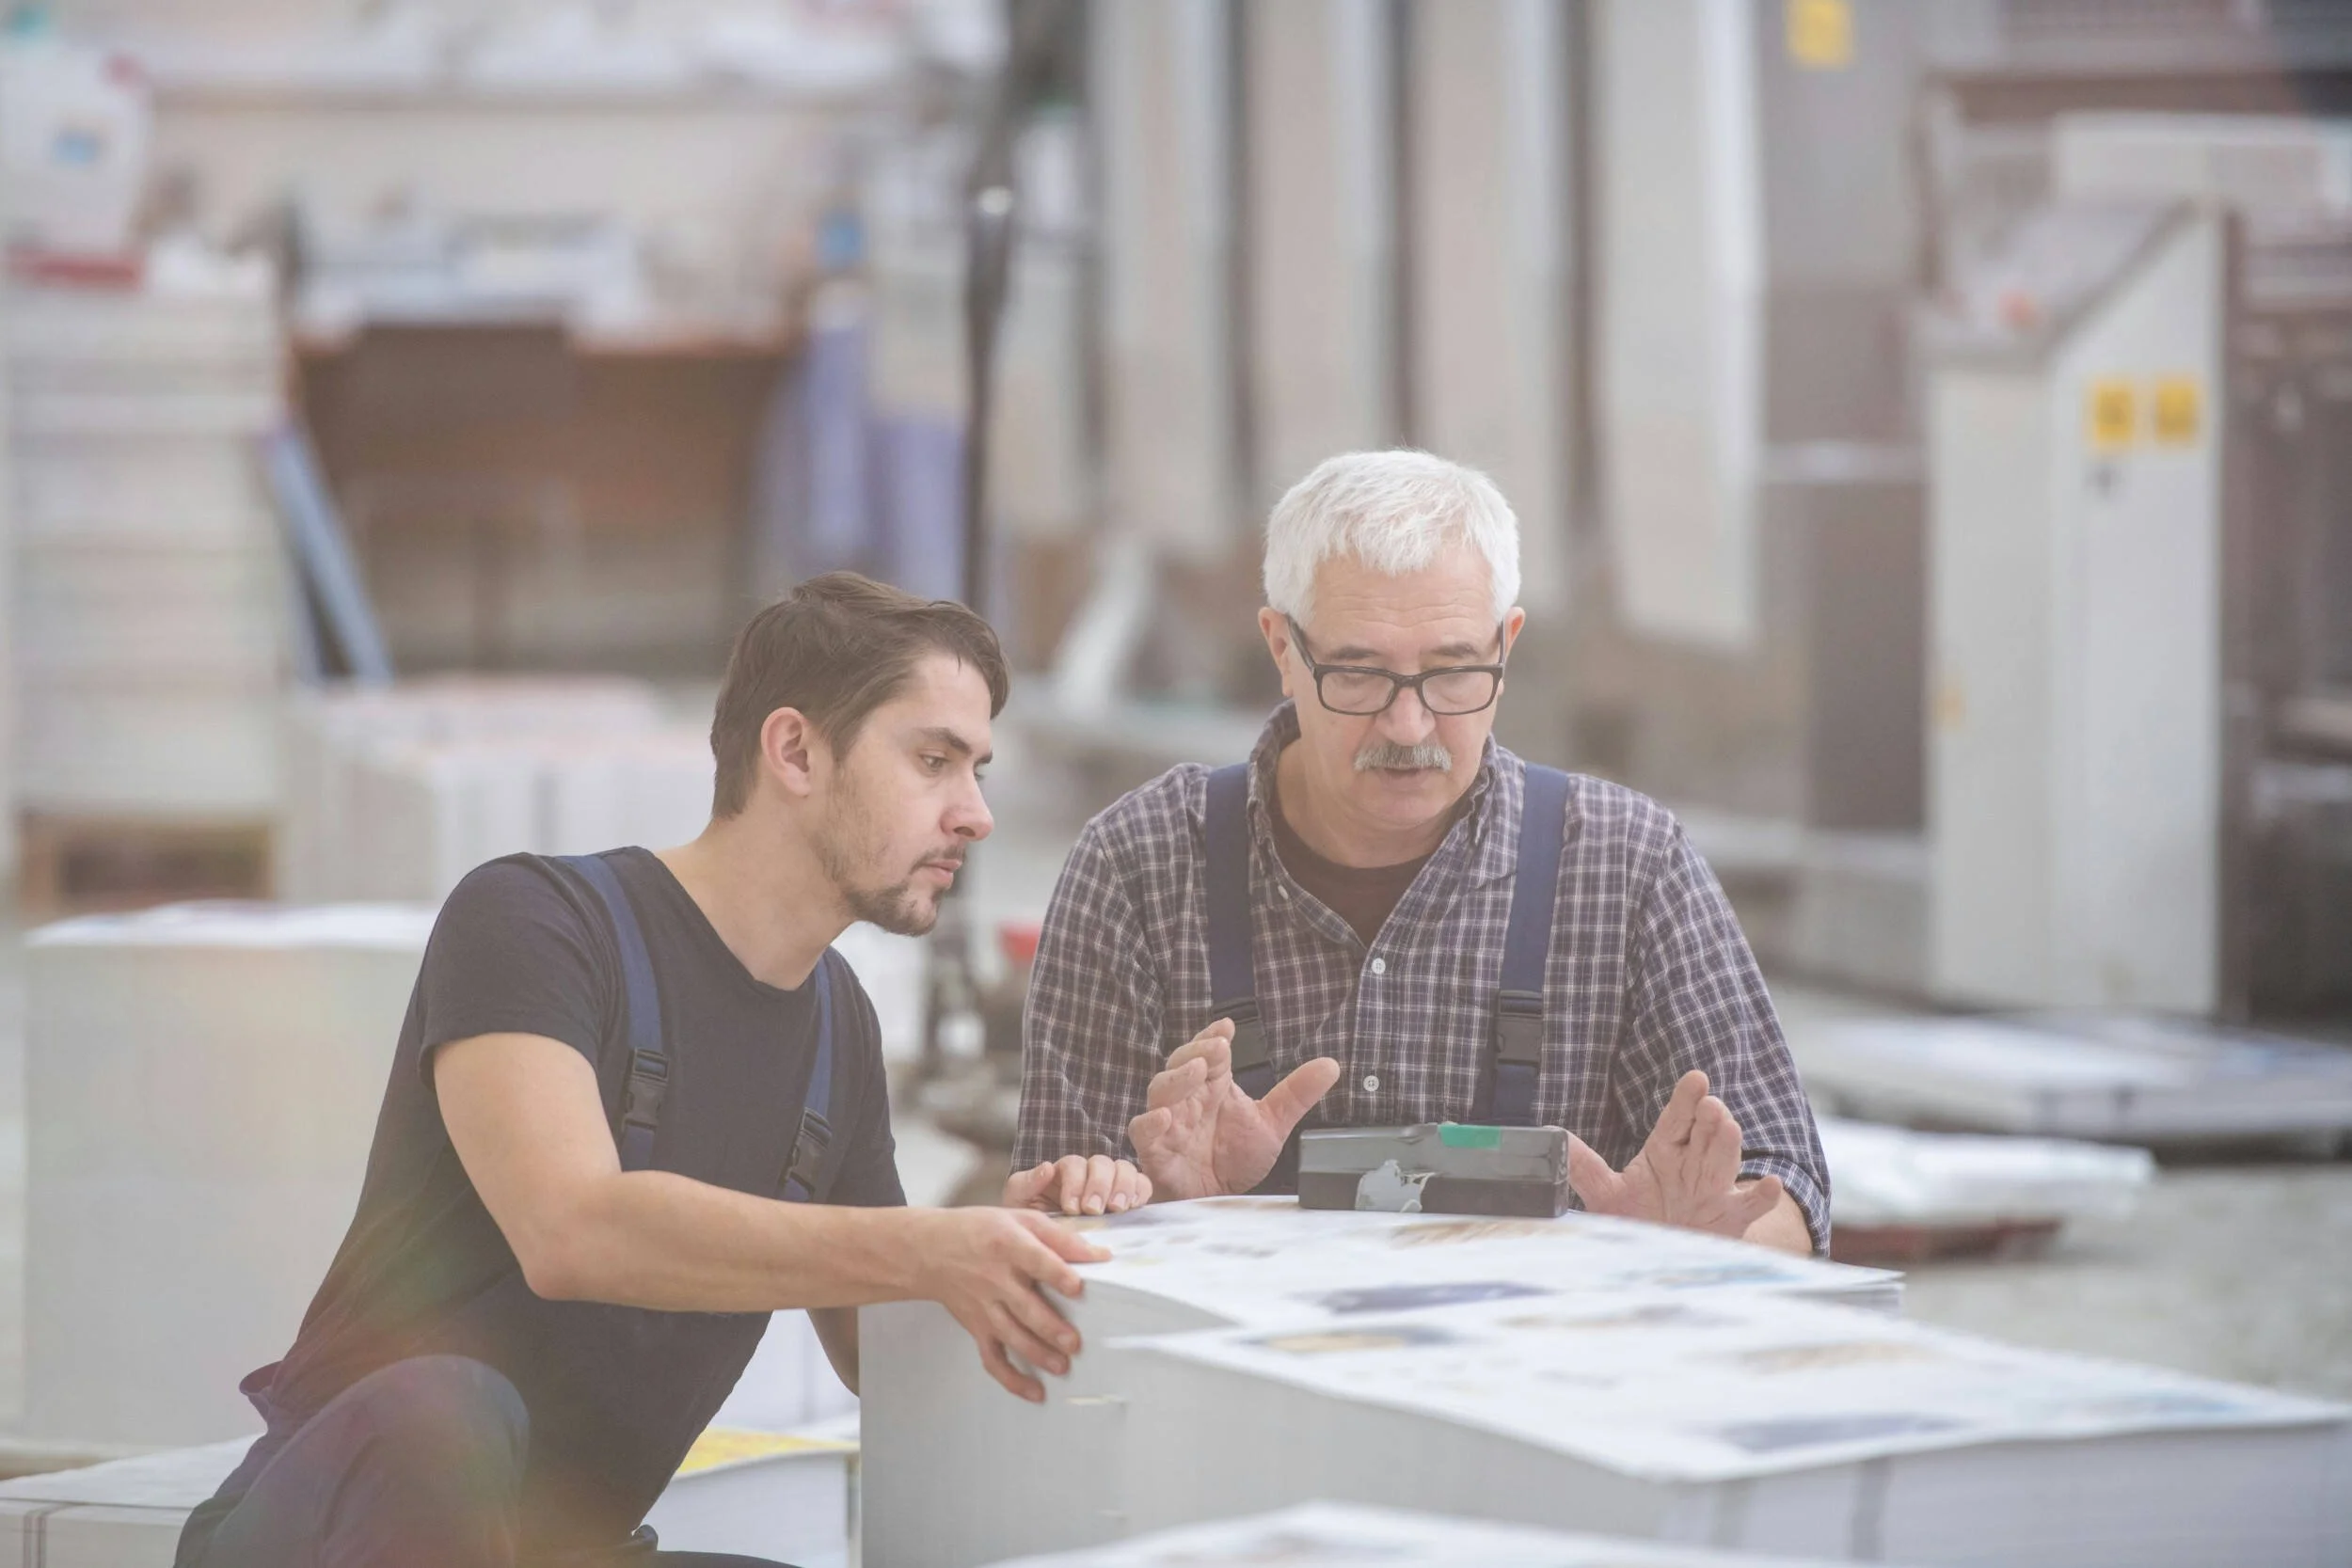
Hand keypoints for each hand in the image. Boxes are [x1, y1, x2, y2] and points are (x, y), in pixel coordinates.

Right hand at [908, 1207, 1108, 1402]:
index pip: (1035, 1260)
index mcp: (1007, 1245)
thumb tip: (1099, 1256)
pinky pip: (992, 1358)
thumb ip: (1059, 1237)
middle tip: (1073, 1343)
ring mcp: (985, 1307)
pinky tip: (1035, 1391)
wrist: (930, 1251)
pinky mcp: (978, 1328)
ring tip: (1062, 1366)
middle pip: (1024, 1306)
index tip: (1078, 1287)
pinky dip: (1011, 1378)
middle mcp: (995, 1278)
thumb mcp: (1019, 1219)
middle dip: (1049, 1327)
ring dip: (1037, 1354)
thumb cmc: (980, 1230)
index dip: (1056, 1275)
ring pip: (1011, 1335)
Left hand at [1003, 1154, 1153, 1215]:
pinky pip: (1142, 1185)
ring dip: (1122, 1186)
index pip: (1075, 1164)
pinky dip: (1140, 1192)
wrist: (1045, 1246)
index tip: (1071, 1209)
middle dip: (1099, 1185)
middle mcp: (1090, 1173)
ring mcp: (1111, 1184)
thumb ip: (1026, 1184)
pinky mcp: (1128, 1199)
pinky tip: (1132, 1207)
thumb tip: (1046, 1167)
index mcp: (1064, 1171)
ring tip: (1116, 1208)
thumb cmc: (1031, 1222)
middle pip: (1102, 1163)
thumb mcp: (1019, 1202)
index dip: (1075, 1183)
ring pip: (1124, 1169)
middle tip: (1093, 1210)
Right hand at [1126, 1018, 1340, 1200]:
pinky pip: (1143, 1132)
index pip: (1210, 1054)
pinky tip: (1164, 1117)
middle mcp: (1188, 1099)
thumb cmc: (1234, 1160)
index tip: (1228, 1028)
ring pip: (1160, 1090)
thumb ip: (1296, 1095)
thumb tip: (1331, 1065)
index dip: (1214, 1038)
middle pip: (1181, 1064)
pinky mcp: (1155, 1151)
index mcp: (1212, 1087)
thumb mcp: (1272, 1125)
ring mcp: (1168, 1123)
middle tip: (1217, 1048)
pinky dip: (1150, 1123)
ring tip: (1197, 1071)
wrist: (1216, 1202)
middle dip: (1195, 1052)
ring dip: (1176, 1078)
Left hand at [1566, 1070, 1784, 1240]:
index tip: (1696, 1078)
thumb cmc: (1642, 1219)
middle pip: (1705, 1134)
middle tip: (1709, 1104)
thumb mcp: (1609, 1195)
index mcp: (1665, 1152)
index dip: (1686, 1099)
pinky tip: (1769, 1185)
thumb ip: (1585, 1169)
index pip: (1677, 1119)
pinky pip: (1751, 1205)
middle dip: (1709, 1117)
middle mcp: (1693, 1165)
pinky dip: (1762, 1196)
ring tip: (1728, 1128)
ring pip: (1726, 1160)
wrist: (1668, 1259)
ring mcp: (1715, 1190)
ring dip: (1728, 1145)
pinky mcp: (1732, 1219)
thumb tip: (1554, 1140)